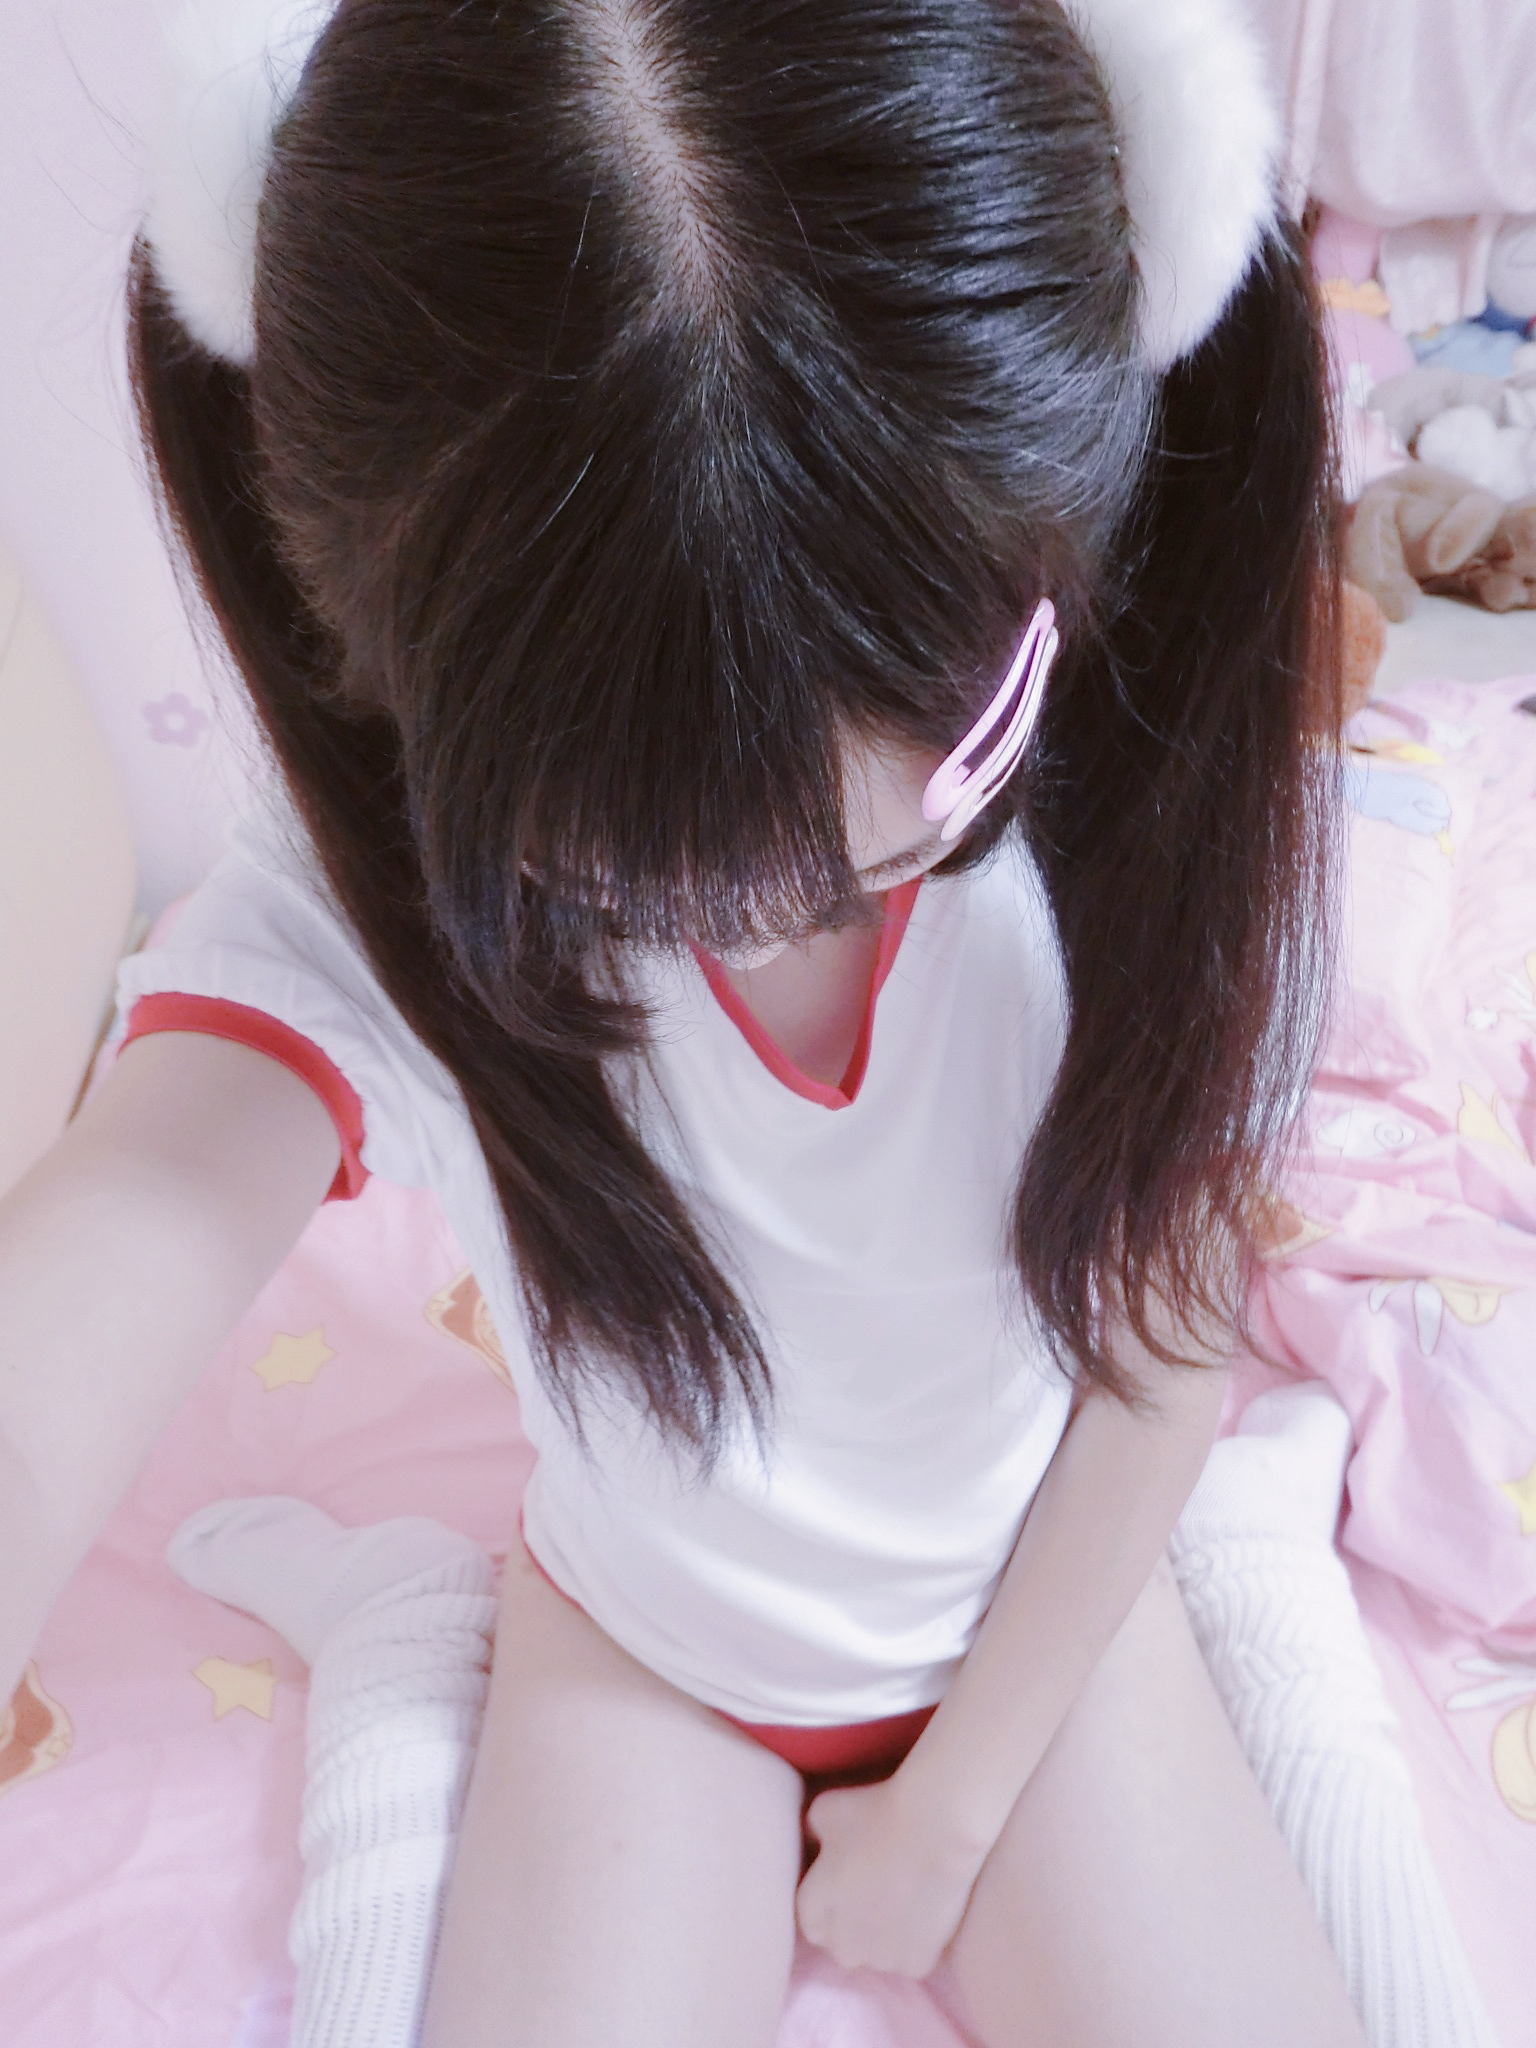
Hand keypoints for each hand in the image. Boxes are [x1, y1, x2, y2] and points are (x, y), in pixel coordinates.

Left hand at [795, 1774, 989, 1977]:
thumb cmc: (874, 1812)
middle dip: (853, 1924)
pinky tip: (922, 1911)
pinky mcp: (916, 1964)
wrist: (934, 1828)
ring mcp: (880, 1958)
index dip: (829, 1901)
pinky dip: (914, 1943)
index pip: (812, 1920)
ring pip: (877, 1955)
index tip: (846, 1881)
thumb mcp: (824, 1810)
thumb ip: (812, 1834)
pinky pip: (908, 1960)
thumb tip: (816, 1843)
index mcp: (813, 1910)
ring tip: (902, 1898)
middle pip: (842, 1944)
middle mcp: (842, 1943)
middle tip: (875, 1889)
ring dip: (883, 1937)